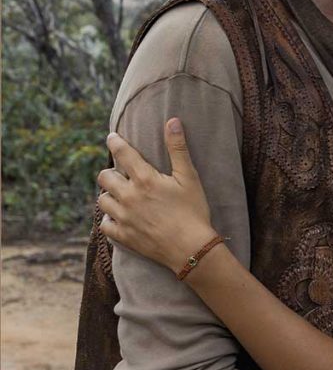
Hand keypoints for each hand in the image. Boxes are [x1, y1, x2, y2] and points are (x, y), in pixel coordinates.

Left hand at [97, 118, 217, 273]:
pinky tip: (120, 217)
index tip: (111, 137)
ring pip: (102, 200)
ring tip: (121, 195)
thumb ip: (178, 148)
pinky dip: (110, 219)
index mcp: (145, 179)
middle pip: (104, 177)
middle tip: (121, 174)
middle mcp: (128, 197)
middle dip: (110, 172)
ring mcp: (123, 218)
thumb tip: (173, 120)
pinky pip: (105, 225)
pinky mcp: (123, 236)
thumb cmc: (193, 211)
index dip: (115, 142)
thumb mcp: (190, 177)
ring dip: (110, 195)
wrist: (191, 249)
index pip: (122, 154)